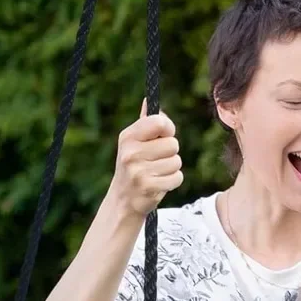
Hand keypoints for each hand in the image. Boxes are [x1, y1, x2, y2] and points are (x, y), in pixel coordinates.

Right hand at [107, 101, 183, 217]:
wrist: (123, 200)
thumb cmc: (132, 166)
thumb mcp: (132, 143)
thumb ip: (144, 123)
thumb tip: (148, 100)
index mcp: (128, 136)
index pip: (159, 122)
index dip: (168, 129)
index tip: (164, 136)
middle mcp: (131, 152)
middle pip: (173, 144)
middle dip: (170, 153)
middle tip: (157, 160)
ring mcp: (139, 171)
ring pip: (177, 162)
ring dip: (172, 168)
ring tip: (157, 173)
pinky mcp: (149, 187)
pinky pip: (177, 177)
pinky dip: (173, 181)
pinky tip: (160, 183)